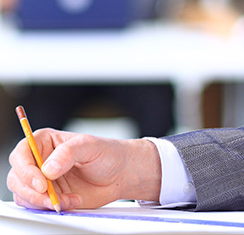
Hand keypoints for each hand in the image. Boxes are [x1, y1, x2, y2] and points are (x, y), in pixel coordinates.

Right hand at [7, 130, 160, 210]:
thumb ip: (69, 152)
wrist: (119, 173)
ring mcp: (43, 180)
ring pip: (23, 195)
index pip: (22, 153)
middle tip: (51, 197)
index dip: (26, 169)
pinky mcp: (49, 196)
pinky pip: (37, 207)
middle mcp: (40, 160)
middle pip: (17, 177)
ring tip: (67, 199)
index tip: (40, 183)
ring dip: (42, 202)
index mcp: (46, 141)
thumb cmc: (107, 153)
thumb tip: (48, 168)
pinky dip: (51, 208)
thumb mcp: (91, 146)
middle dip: (31, 191)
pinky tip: (71, 201)